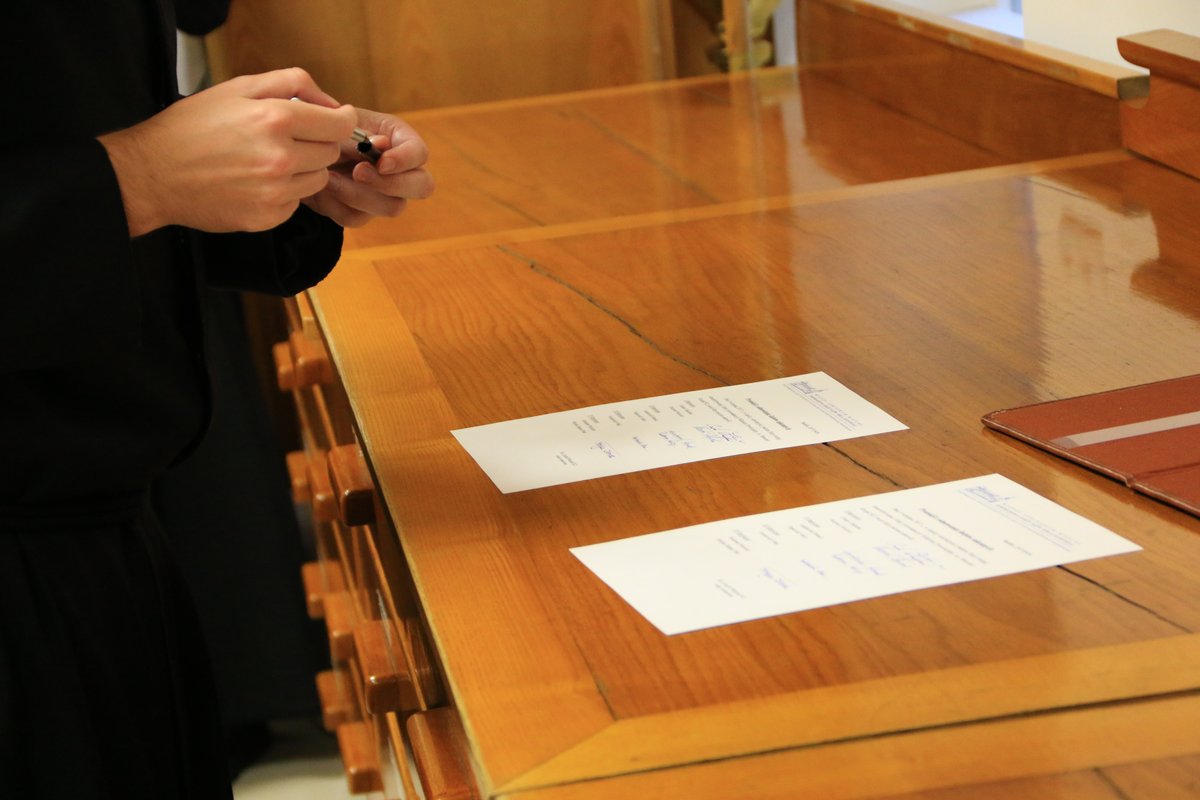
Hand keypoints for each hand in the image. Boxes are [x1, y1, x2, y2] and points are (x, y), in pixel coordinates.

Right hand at [99, 68, 357, 234]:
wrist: (153, 173)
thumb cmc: (192, 127)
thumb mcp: (238, 88)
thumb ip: (291, 83)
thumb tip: (331, 102)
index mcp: (276, 119)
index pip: (340, 125)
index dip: (342, 121)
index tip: (338, 120)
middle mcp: (281, 158)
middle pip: (330, 153)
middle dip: (316, 143)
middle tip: (287, 139)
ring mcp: (275, 192)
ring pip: (317, 180)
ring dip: (302, 170)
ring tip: (266, 161)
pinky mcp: (268, 217)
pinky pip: (296, 203)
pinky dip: (284, 193)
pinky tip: (255, 183)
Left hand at [301, 107, 434, 227]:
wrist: (295, 148)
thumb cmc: (320, 127)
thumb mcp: (338, 121)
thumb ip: (360, 130)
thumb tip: (381, 143)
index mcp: (399, 139)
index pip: (420, 153)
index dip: (405, 160)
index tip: (381, 161)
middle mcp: (400, 169)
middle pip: (421, 186)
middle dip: (390, 183)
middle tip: (358, 173)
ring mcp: (384, 194)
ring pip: (392, 207)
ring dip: (359, 195)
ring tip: (330, 178)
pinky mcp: (362, 212)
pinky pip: (358, 218)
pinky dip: (337, 205)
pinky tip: (323, 188)